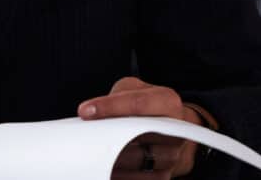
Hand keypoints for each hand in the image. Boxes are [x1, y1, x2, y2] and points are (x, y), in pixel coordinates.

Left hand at [78, 77, 209, 178]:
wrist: (172, 128)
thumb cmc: (147, 105)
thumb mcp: (133, 89)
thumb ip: (116, 97)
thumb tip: (91, 114)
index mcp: (168, 102)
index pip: (138, 103)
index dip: (111, 106)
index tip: (85, 111)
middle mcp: (175, 130)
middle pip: (139, 136)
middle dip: (110, 138)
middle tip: (85, 139)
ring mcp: (173, 155)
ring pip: (140, 162)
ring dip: (113, 160)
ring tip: (90, 155)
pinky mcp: (165, 175)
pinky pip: (142, 179)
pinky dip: (121, 176)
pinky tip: (103, 170)